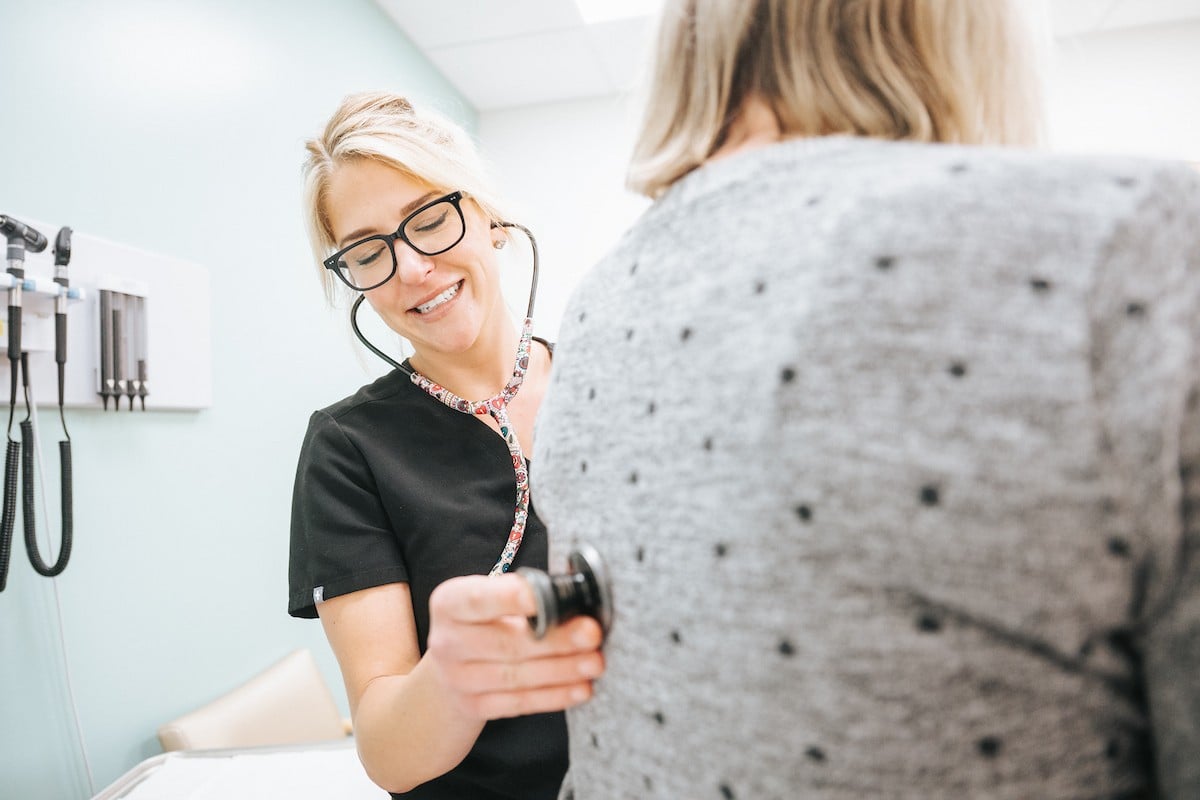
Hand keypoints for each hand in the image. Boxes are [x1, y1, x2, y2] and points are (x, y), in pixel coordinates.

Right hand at [425, 573, 605, 720]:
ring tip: (595, 662)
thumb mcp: (490, 596)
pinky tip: (581, 689)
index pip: (480, 599)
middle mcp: (447, 641)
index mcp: (450, 602)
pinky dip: (554, 696)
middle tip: (592, 633)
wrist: (452, 667)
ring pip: (517, 676)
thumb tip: (573, 593)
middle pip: (507, 642)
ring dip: (562, 669)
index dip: (515, 598)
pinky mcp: (474, 706)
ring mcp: (458, 679)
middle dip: (556, 639)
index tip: (553, 596)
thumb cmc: (485, 620)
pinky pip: (520, 702)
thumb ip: (523, 592)